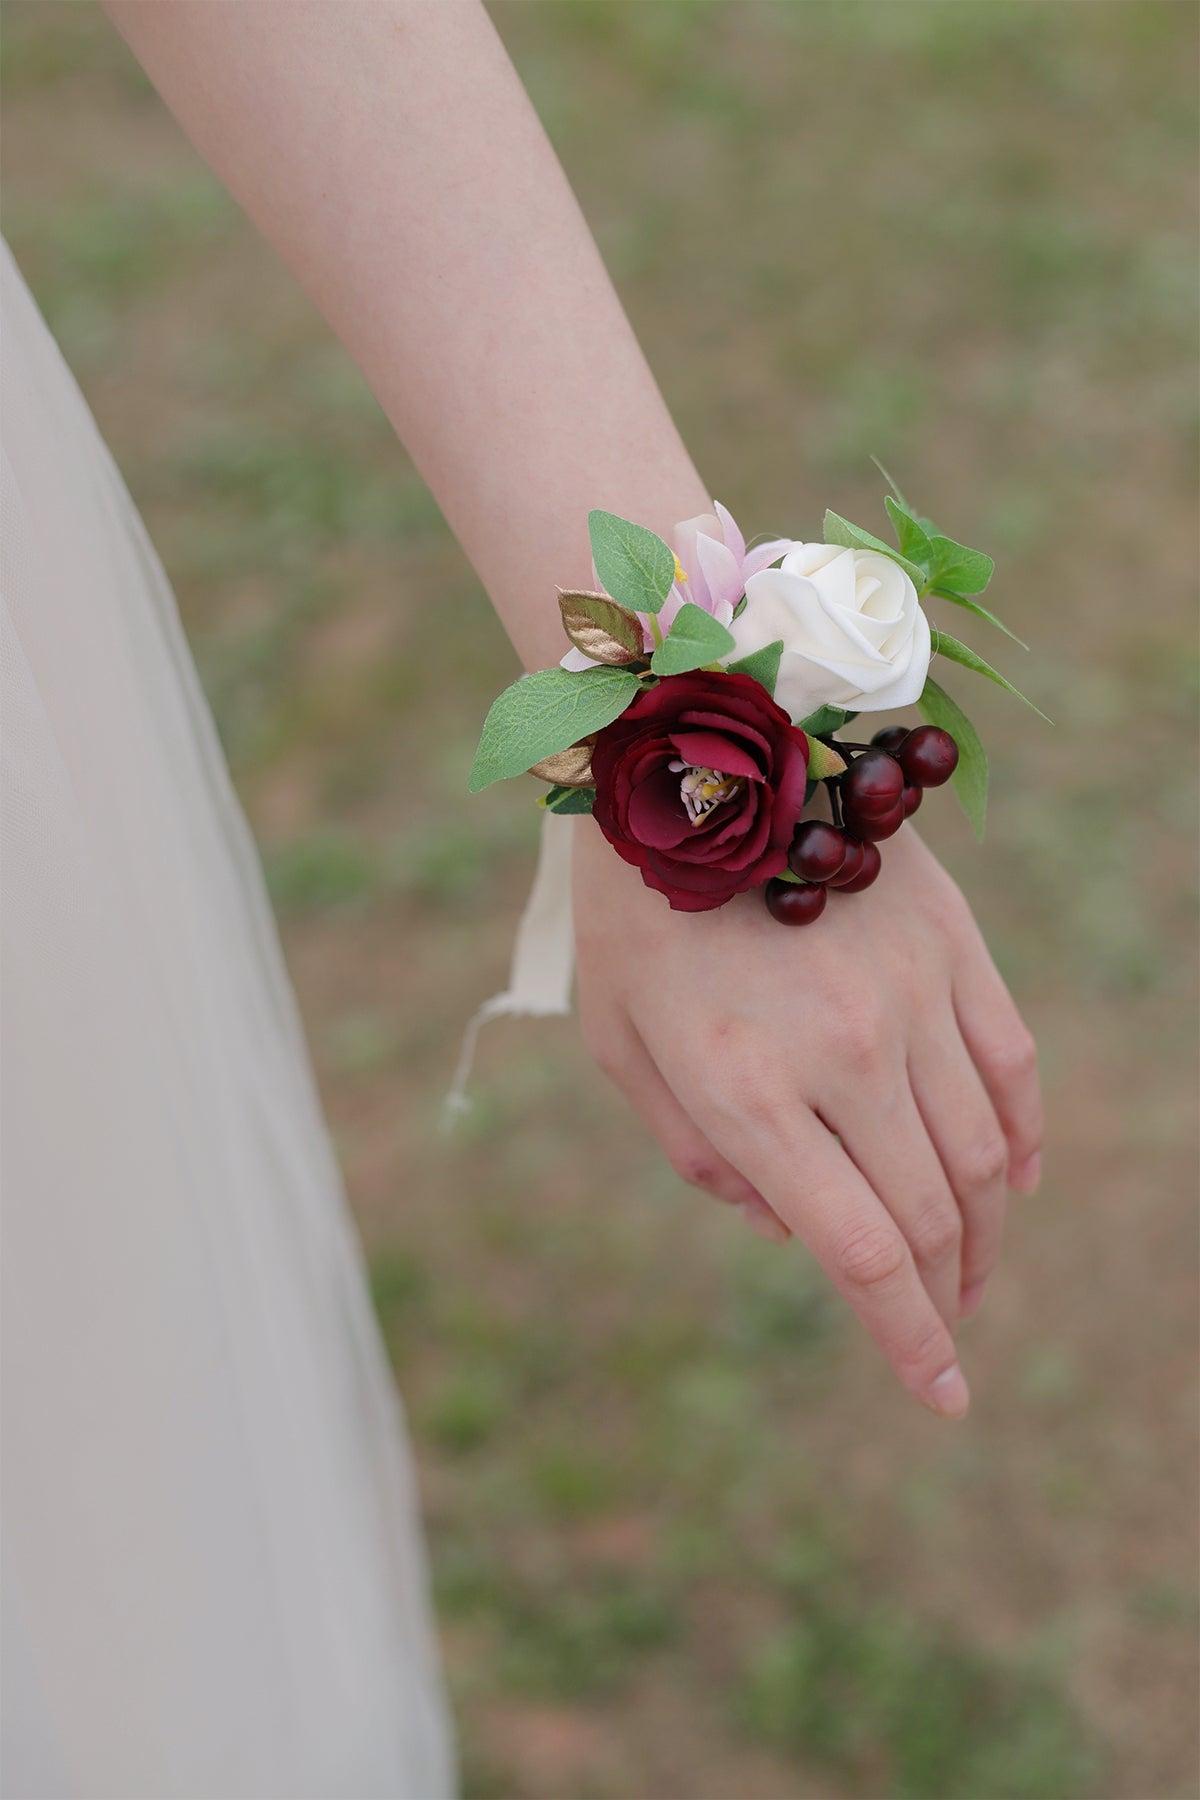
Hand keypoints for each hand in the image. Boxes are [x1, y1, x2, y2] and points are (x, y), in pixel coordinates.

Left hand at [573, 821, 1041, 1417]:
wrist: (690, 758)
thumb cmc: (635, 914)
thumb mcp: (621, 1044)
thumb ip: (698, 1153)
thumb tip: (779, 1226)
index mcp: (746, 1090)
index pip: (858, 1252)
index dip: (909, 1340)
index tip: (944, 1396)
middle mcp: (840, 1053)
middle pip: (929, 1216)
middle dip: (946, 1299)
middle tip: (947, 1332)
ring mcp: (907, 994)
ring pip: (979, 1153)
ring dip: (984, 1233)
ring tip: (970, 1270)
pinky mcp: (949, 944)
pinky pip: (1012, 1061)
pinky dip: (1023, 1136)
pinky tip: (1014, 1180)